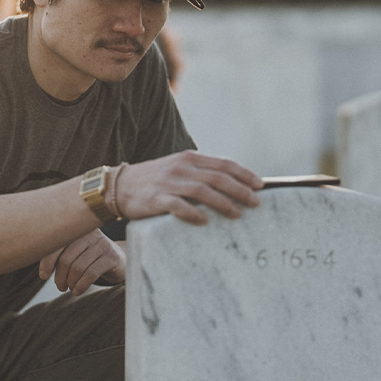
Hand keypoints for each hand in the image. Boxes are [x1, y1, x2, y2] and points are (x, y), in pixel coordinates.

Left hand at [39, 230, 125, 296]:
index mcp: (77, 229)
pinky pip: (90, 274)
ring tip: (69, 288)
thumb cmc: (91, 258)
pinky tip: (77, 291)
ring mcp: (102, 244)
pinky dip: (80, 286)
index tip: (43, 276)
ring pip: (77, 268)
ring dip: (70, 283)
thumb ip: (60, 253)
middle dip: (59, 277)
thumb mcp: (76, 251)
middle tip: (60, 286)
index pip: (56, 244)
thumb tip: (42, 271)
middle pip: (66, 259)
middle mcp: (90, 233)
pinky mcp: (111, 257)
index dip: (47, 262)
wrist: (120, 261)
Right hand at [117, 150, 262, 224]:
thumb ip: (201, 173)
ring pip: (202, 191)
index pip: (223, 164)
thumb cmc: (155, 180)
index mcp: (189, 158)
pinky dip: (193, 213)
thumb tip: (232, 184)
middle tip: (256, 203)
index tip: (260, 185)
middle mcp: (181, 168)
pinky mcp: (156, 198)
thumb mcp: (178, 169)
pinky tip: (204, 221)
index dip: (244, 174)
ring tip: (237, 214)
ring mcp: (169, 183)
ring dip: (223, 203)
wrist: (119, 186)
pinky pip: (178, 206)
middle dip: (240, 190)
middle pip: (217, 178)